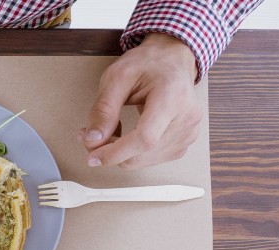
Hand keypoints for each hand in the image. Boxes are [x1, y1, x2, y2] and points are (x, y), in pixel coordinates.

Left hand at [81, 33, 204, 169]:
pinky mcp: (184, 142)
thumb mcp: (117, 77)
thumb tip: (93, 141)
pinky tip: (126, 136)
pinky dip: (132, 153)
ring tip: (108, 131)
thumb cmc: (148, 63)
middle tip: (89, 137)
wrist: (173, 59)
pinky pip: (151, 159)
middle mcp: (187, 118)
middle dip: (110, 152)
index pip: (145, 139)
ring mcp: (188, 132)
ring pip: (143, 160)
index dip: (115, 153)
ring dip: (119, 153)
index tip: (92, 157)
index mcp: (173, 96)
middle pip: (141, 154)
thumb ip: (103, 109)